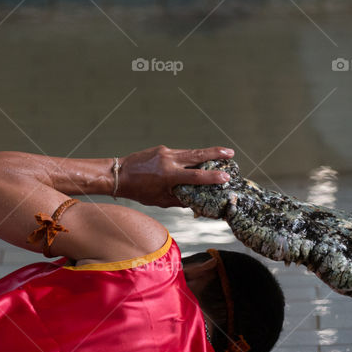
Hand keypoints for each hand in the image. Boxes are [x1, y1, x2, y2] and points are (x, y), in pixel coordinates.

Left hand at [116, 145, 233, 207]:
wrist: (120, 174)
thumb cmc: (139, 191)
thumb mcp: (159, 200)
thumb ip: (178, 200)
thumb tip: (196, 202)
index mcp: (168, 176)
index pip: (195, 176)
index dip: (212, 177)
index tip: (226, 177)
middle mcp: (169, 161)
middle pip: (197, 155)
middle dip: (216, 153)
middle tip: (231, 152)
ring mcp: (165, 152)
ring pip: (190, 152)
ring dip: (206, 153)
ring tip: (220, 153)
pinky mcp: (162, 149)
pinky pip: (180, 153)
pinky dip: (189, 157)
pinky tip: (196, 161)